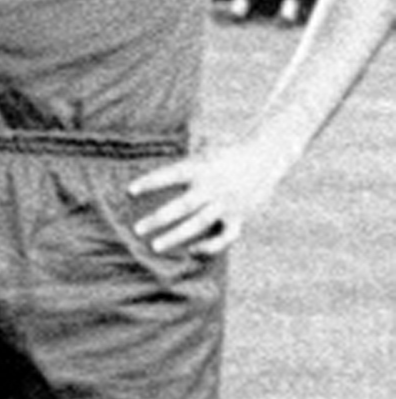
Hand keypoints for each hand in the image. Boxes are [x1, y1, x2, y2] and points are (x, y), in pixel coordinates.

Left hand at [128, 134, 284, 257]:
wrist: (268, 156)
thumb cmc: (228, 152)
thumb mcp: (207, 148)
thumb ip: (185, 156)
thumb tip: (153, 149)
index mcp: (203, 167)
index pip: (172, 174)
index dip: (152, 182)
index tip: (130, 190)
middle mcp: (214, 187)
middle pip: (183, 206)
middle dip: (159, 219)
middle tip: (137, 229)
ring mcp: (228, 203)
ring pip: (199, 224)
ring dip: (176, 236)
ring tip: (155, 246)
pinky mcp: (240, 216)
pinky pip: (226, 237)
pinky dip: (211, 246)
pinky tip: (192, 250)